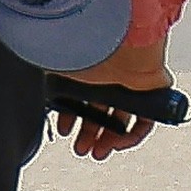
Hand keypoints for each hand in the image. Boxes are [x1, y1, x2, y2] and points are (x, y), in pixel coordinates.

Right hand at [62, 36, 172, 158]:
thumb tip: (39, 98)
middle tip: (81, 148)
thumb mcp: (58, 71)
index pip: (81, 96)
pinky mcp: (151, 90)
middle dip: (90, 132)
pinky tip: (118, 143)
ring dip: (109, 137)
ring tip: (96, 152)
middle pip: (102, 109)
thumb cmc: (85, 45)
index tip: (64, 130)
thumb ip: (51, 86)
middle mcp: (110, 73)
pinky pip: (145, 119)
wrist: (116, 37)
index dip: (71, 116)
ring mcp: (132, 82)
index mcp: (88, 64)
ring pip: (123, 116)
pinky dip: (133, 134)